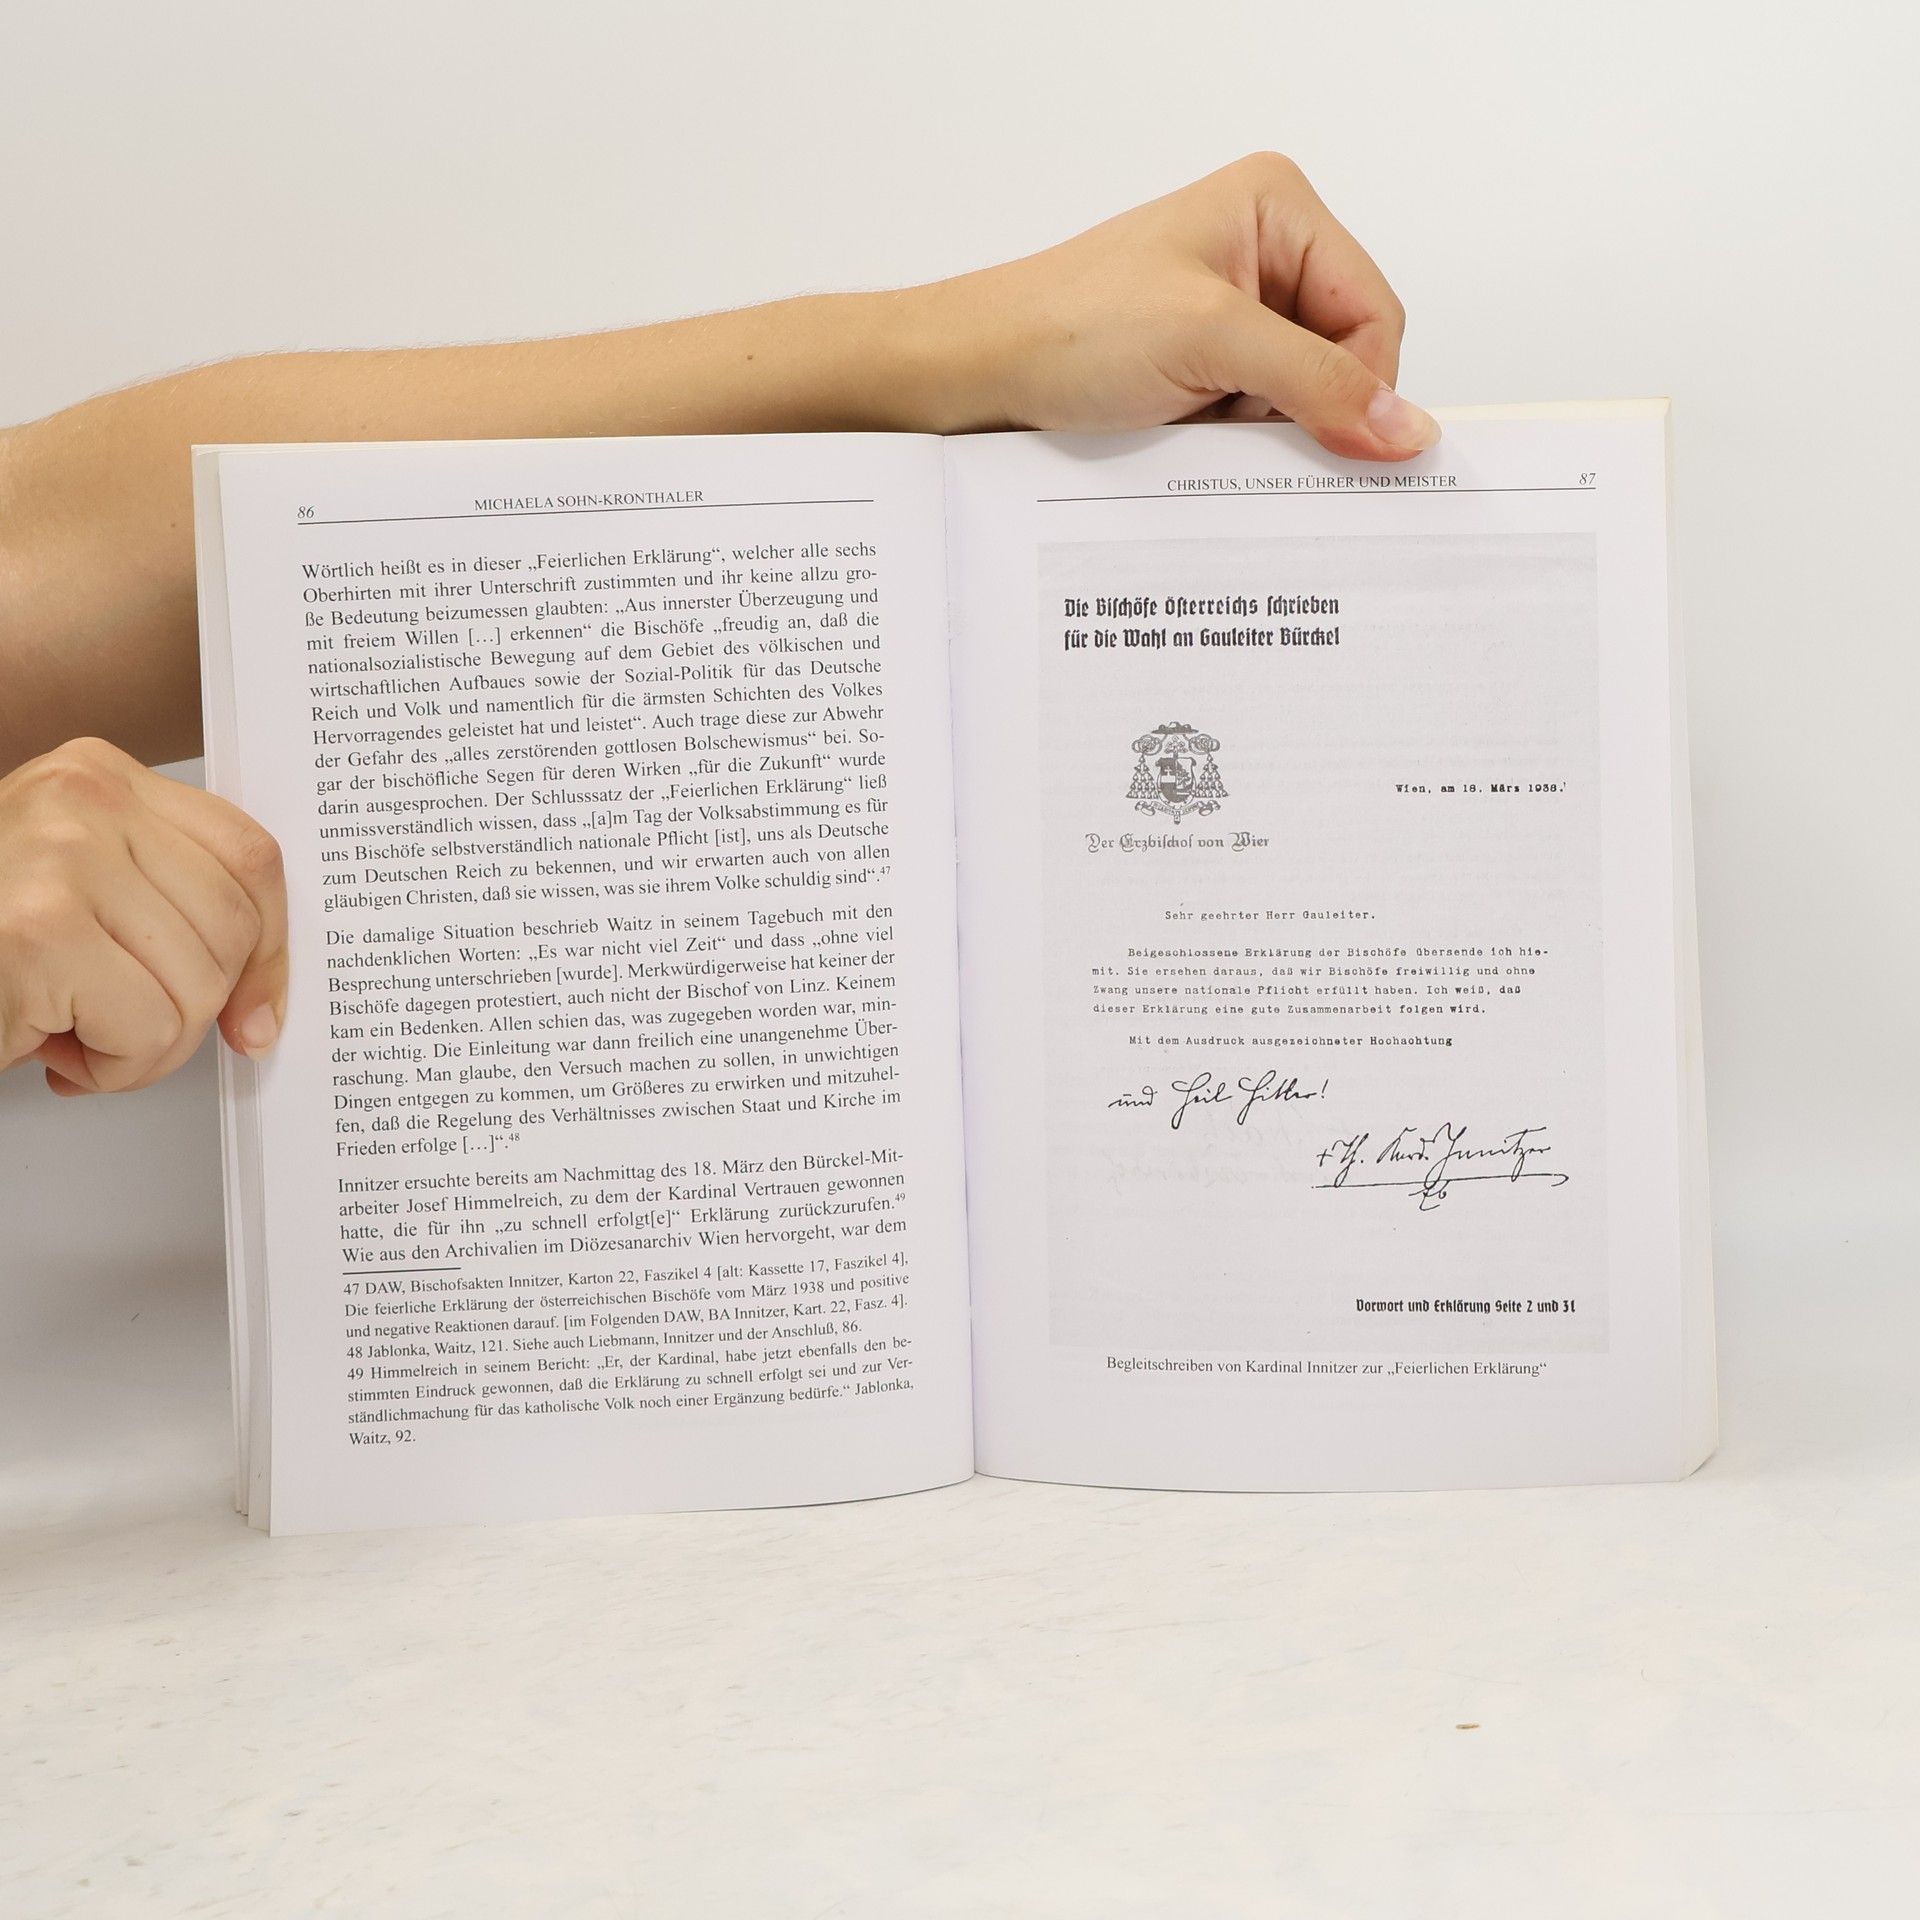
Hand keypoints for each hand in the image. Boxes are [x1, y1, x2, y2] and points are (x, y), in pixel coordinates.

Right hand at [0, 738, 286, 1094]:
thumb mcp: (85, 902)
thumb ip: (172, 914)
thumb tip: (263, 1005)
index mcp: (100, 777)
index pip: (250, 857)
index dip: (271, 950)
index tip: (255, 1009)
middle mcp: (82, 799)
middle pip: (234, 930)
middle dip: (191, 1009)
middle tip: (118, 1021)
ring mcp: (60, 857)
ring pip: (199, 989)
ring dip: (147, 1047)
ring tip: (77, 1030)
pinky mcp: (39, 930)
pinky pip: (151, 1030)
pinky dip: (115, 1069)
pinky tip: (57, 1048)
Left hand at [925, 152, 1432, 458]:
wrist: (977, 375)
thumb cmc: (1066, 327)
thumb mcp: (1208, 341)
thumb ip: (1318, 381)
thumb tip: (1408, 427)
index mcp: (1277, 209)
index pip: (1374, 312)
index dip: (1364, 384)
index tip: (1341, 443)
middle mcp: (1263, 254)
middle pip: (1346, 357)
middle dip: (1308, 406)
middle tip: (1247, 425)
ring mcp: (1233, 315)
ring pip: (1305, 398)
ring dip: (1267, 430)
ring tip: (1204, 425)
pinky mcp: (1205, 367)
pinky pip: (1260, 420)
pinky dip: (1239, 444)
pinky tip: (1194, 440)